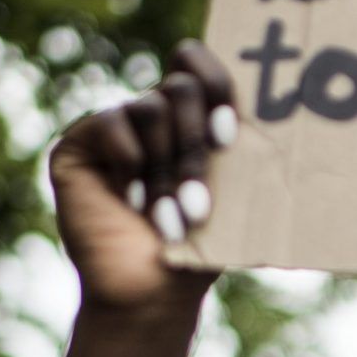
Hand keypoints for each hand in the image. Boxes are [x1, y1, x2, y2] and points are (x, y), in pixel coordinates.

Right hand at [48, 41, 236, 321]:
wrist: (152, 294)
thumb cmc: (196, 250)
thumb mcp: (229, 192)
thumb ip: (239, 143)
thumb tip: (280, 108)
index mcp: (187, 118)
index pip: (196, 62)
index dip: (217, 83)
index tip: (227, 134)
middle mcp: (149, 116)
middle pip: (181, 86)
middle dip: (195, 147)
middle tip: (198, 204)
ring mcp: (112, 128)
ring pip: (150, 107)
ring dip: (166, 169)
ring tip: (166, 218)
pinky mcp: (76, 144)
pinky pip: (112, 123)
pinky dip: (130, 165)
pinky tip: (129, 201)